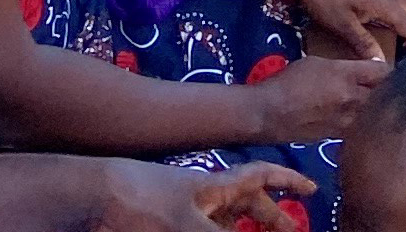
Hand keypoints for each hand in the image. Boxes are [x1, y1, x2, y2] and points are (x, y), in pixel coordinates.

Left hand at [91, 160, 316, 231]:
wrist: (94, 198)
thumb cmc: (143, 201)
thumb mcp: (190, 225)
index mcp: (217, 186)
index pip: (261, 177)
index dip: (288, 181)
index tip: (311, 188)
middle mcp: (206, 198)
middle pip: (247, 206)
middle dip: (272, 220)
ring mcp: (186, 214)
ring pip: (224, 224)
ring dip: (244, 231)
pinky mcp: (168, 226)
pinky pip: (202, 231)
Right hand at [242, 54, 393, 142]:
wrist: (267, 114)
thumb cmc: (287, 82)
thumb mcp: (316, 62)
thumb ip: (344, 66)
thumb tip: (362, 70)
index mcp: (346, 75)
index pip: (383, 70)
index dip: (392, 70)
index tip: (394, 70)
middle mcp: (351, 98)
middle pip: (385, 94)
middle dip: (390, 90)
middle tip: (392, 88)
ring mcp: (347, 120)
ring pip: (376, 114)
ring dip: (380, 109)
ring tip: (381, 106)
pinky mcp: (340, 137)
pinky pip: (362, 129)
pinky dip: (367, 124)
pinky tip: (365, 122)